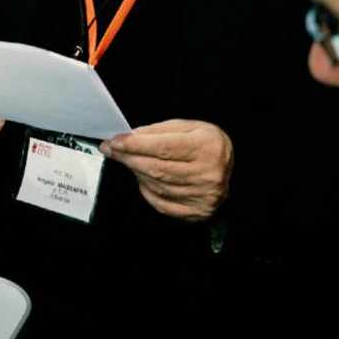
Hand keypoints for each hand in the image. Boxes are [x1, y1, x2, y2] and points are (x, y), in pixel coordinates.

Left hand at [101, 119, 234, 219]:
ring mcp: (204, 196)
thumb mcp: (187, 127)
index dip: (135, 145)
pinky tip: (142, 178)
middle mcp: (208, 174)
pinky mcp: (197, 211)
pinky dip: (147, 190)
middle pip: (157, 168)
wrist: (226, 165)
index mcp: (208, 147)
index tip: (114, 141)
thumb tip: (128, 138)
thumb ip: (158, 131)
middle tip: (111, 150)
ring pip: (157, 185)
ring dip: (135, 172)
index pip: (163, 147)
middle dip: (129, 158)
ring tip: (127, 160)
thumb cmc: (203, 143)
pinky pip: (162, 203)